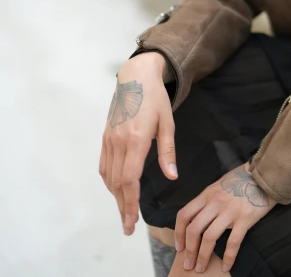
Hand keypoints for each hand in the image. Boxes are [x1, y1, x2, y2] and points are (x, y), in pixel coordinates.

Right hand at [99, 52, 177, 235]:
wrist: (135, 77)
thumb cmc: (155, 99)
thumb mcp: (167, 123)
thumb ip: (168, 152)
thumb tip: (172, 177)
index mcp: (136, 139)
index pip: (130, 179)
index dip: (130, 203)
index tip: (132, 222)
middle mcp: (119, 141)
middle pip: (117, 183)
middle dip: (122, 207)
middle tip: (128, 227)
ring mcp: (109, 138)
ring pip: (109, 175)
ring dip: (115, 196)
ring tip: (124, 212)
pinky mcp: (105, 135)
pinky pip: (104, 164)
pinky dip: (109, 181)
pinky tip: (116, 189)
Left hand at [174, 162, 276, 272]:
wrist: (264, 175)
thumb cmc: (241, 180)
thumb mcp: (219, 186)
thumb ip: (208, 201)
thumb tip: (198, 218)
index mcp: (207, 194)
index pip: (185, 214)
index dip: (178, 233)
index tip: (179, 247)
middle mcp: (215, 202)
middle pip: (194, 229)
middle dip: (189, 250)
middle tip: (188, 264)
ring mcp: (230, 210)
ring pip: (209, 238)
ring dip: (203, 256)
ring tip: (200, 268)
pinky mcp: (245, 218)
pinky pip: (233, 242)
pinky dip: (228, 257)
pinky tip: (226, 267)